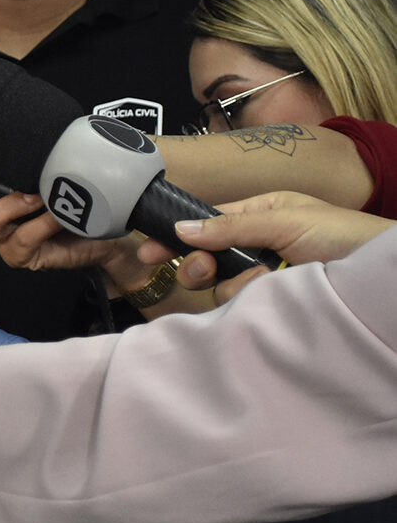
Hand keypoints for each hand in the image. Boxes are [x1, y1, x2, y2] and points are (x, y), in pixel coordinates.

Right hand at [0, 171, 127, 273]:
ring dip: (7, 206)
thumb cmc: (70, 188)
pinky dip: (41, 221)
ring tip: (34, 194)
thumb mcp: (40, 160)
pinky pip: (24, 239)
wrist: (107, 226)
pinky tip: (57, 211)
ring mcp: (1, 239)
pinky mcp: (24, 256)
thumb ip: (15, 144)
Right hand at [140, 191, 394, 303]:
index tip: (148, 251)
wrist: (378, 274)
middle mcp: (258, 246)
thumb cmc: (344, 236)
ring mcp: (265, 277)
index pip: (206, 223)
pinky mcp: (272, 305)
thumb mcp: (285, 220)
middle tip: (205, 271)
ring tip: (263, 281)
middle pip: (206, 258)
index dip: (176, 236)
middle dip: (200, 265)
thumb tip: (181, 227)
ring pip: (221, 286)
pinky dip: (249, 301)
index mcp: (260, 215)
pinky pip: (242, 306)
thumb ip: (231, 226)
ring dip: (235, 285)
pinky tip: (270, 296)